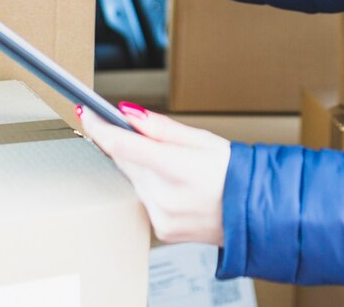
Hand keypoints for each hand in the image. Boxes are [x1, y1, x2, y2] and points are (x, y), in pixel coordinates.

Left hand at [78, 102, 229, 245]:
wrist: (255, 210)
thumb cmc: (234, 171)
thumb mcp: (202, 139)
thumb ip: (161, 128)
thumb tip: (128, 114)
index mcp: (178, 167)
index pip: (123, 146)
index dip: (100, 128)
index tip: (87, 113)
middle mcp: (166, 196)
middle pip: (125, 162)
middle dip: (128, 145)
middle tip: (144, 137)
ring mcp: (162, 217)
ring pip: (133, 181)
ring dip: (142, 168)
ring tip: (172, 166)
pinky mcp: (161, 230)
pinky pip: (143, 200)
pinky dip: (151, 188)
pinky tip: (175, 186)